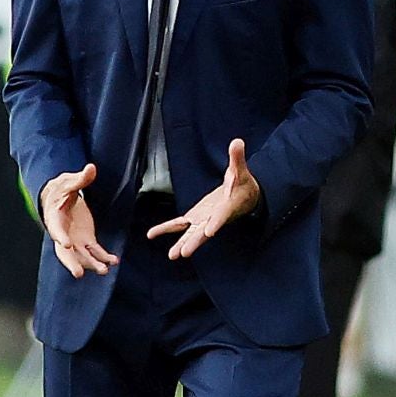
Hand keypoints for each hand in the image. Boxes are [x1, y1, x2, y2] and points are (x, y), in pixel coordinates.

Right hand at [39, 163, 117, 279]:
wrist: (59, 197)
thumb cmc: (60, 189)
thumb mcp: (68, 181)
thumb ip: (80, 178)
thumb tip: (91, 168)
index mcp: (55, 219)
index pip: (56, 230)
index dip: (60, 237)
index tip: (66, 243)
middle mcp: (64, 234)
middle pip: (65, 253)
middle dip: (72, 263)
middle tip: (78, 274)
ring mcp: (75, 239)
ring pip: (82, 256)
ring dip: (92, 264)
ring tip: (104, 270)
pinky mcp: (86, 240)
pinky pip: (95, 251)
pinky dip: (104, 257)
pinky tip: (114, 261)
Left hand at [147, 138, 261, 259]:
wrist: (245, 198)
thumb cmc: (243, 184)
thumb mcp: (240, 170)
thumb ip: (237, 158)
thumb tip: (237, 141)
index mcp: (228, 207)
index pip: (221, 216)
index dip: (216, 223)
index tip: (210, 232)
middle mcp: (215, 218)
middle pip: (204, 232)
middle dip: (194, 242)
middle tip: (184, 253)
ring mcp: (204, 220)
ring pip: (191, 234)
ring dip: (182, 244)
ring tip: (173, 255)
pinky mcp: (196, 218)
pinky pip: (179, 225)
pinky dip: (166, 229)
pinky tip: (151, 234)